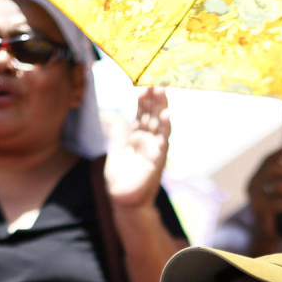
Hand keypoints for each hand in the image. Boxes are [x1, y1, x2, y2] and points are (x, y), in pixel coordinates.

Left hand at [105, 86, 169, 208]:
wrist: (124, 202)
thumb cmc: (121, 181)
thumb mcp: (116, 153)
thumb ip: (117, 137)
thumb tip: (114, 120)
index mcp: (136, 139)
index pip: (141, 114)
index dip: (142, 100)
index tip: (142, 84)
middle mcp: (147, 142)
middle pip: (151, 115)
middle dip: (153, 98)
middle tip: (155, 79)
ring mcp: (154, 150)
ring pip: (159, 124)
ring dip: (161, 107)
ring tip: (162, 90)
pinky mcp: (157, 160)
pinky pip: (163, 142)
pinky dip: (165, 128)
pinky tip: (167, 114)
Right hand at [246, 146, 281, 244]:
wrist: (268, 236)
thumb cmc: (277, 211)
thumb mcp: (281, 188)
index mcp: (256, 179)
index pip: (267, 160)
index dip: (280, 153)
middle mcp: (251, 187)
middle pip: (272, 170)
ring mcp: (254, 199)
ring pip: (278, 186)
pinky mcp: (260, 212)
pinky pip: (280, 203)